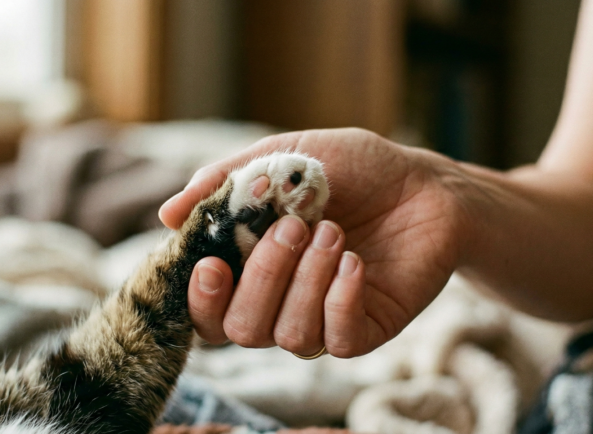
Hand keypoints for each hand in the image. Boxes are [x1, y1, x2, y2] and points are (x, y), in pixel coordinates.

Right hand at [159, 128, 467, 357]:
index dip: (200, 297)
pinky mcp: (362, 330)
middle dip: (261, 277)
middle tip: (294, 227)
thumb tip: (167, 215)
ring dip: (305, 281)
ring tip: (334, 233)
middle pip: (239, 329)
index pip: (206, 308)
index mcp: (249, 266)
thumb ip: (226, 182)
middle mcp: (278, 302)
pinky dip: (339, 299)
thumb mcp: (283, 157)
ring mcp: (320, 320)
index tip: (212, 263)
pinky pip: (335, 340)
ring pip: (286, 336)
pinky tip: (355, 261)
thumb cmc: (353, 168)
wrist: (425, 183)